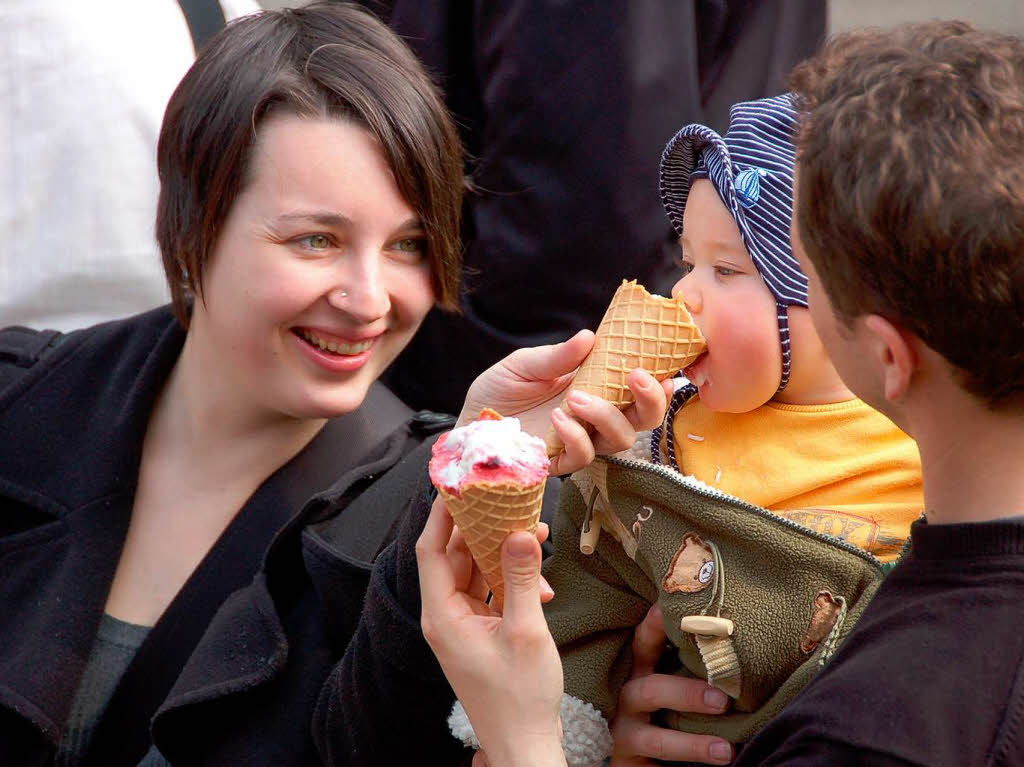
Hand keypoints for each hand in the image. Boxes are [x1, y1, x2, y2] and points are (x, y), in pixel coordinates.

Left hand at [417, 497, 566, 766]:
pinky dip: (509, 581)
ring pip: (474, 572)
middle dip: (482, 528)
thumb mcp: (525, 632)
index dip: (441, 515)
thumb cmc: (521, 698)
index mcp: (442, 617)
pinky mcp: (479, 633)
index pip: (430, 551)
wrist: (524, 745)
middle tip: (505, 498)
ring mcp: (461, 626)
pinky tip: (538, 582)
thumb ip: (520, 578)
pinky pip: (488, 592)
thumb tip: (520, 531)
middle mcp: (445, 618)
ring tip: (534, 534)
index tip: (458, 484)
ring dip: (502, 554)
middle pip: (454, 557)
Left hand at [459, 330, 672, 474]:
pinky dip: (575, 436)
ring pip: (619, 440)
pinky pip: (582, 457)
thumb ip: (558, 356)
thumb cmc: (499, 390)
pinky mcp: (559, 463)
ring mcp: (579, 442)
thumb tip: (590, 337)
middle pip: (643, 420)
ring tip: (575, 398)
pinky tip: (557, 419)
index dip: (660, 385)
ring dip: (605, 416)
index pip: (638, 391)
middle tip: (635, 377)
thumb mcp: (525, 363)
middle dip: (650, 401)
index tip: (668, 369)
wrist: (468, 421)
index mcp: (595, 389)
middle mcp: (594, 418)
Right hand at [610, 605, 734, 764]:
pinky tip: (714, 765)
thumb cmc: (661, 707)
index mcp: (637, 670)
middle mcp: (627, 697)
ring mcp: (625, 732)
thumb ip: (687, 664)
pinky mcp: (628, 762)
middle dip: (687, 694)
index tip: (674, 610)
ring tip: (727, 750)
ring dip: (693, 744)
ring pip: (656, 739)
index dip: (656, 625)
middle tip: (723, 699)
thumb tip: (735, 641)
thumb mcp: (665, 678)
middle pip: (652, 690)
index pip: (644, 642)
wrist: (636, 753)